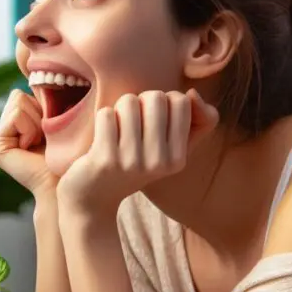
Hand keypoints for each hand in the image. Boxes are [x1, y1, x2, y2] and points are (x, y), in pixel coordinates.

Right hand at [0, 89, 58, 197]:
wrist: (65, 180)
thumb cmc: (68, 151)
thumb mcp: (57, 117)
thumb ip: (45, 96)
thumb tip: (38, 69)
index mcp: (14, 123)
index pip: (24, 92)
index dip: (43, 107)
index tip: (50, 131)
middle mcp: (1, 130)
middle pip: (18, 96)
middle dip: (38, 113)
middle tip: (44, 139)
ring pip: (17, 102)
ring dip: (36, 122)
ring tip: (39, 144)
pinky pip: (16, 116)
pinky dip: (30, 129)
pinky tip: (31, 148)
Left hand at [57, 89, 218, 219]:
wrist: (94, 197)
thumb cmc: (132, 165)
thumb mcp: (169, 150)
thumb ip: (197, 122)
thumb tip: (192, 93)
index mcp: (178, 159)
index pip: (181, 102)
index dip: (163, 101)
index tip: (151, 119)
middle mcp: (158, 162)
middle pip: (155, 97)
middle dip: (140, 101)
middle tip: (131, 122)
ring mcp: (131, 162)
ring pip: (129, 102)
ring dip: (119, 109)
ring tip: (117, 128)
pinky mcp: (105, 159)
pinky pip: (106, 114)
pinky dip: (103, 118)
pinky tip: (102, 136)